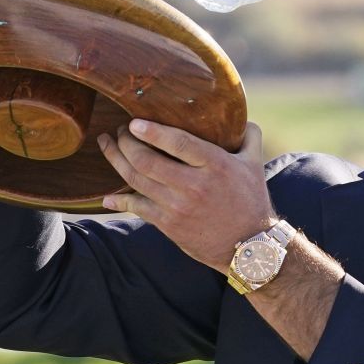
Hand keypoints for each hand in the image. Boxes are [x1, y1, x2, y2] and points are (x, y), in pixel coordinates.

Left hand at [97, 120, 277, 272]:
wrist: (250, 246)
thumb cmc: (251, 200)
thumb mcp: (255, 164)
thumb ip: (249, 137)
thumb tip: (243, 117)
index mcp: (215, 165)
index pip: (178, 143)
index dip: (152, 132)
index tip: (133, 122)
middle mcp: (194, 185)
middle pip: (147, 160)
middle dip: (125, 142)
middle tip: (119, 131)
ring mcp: (178, 207)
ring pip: (137, 180)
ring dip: (116, 161)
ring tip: (108, 145)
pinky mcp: (169, 225)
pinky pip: (137, 208)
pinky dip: (119, 200)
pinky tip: (108, 195)